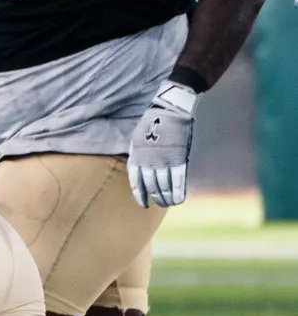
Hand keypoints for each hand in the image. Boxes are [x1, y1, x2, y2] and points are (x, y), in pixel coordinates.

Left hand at [128, 81, 195, 207]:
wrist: (169, 111)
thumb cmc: (152, 124)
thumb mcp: (136, 139)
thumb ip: (137, 156)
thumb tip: (138, 172)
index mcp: (137, 156)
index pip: (136, 180)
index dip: (139, 193)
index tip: (142, 203)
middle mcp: (149, 161)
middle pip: (151, 185)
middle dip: (154, 197)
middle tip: (156, 204)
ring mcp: (165, 161)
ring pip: (164, 185)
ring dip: (165, 197)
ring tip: (166, 204)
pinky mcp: (179, 159)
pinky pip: (178, 181)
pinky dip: (177, 192)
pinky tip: (177, 200)